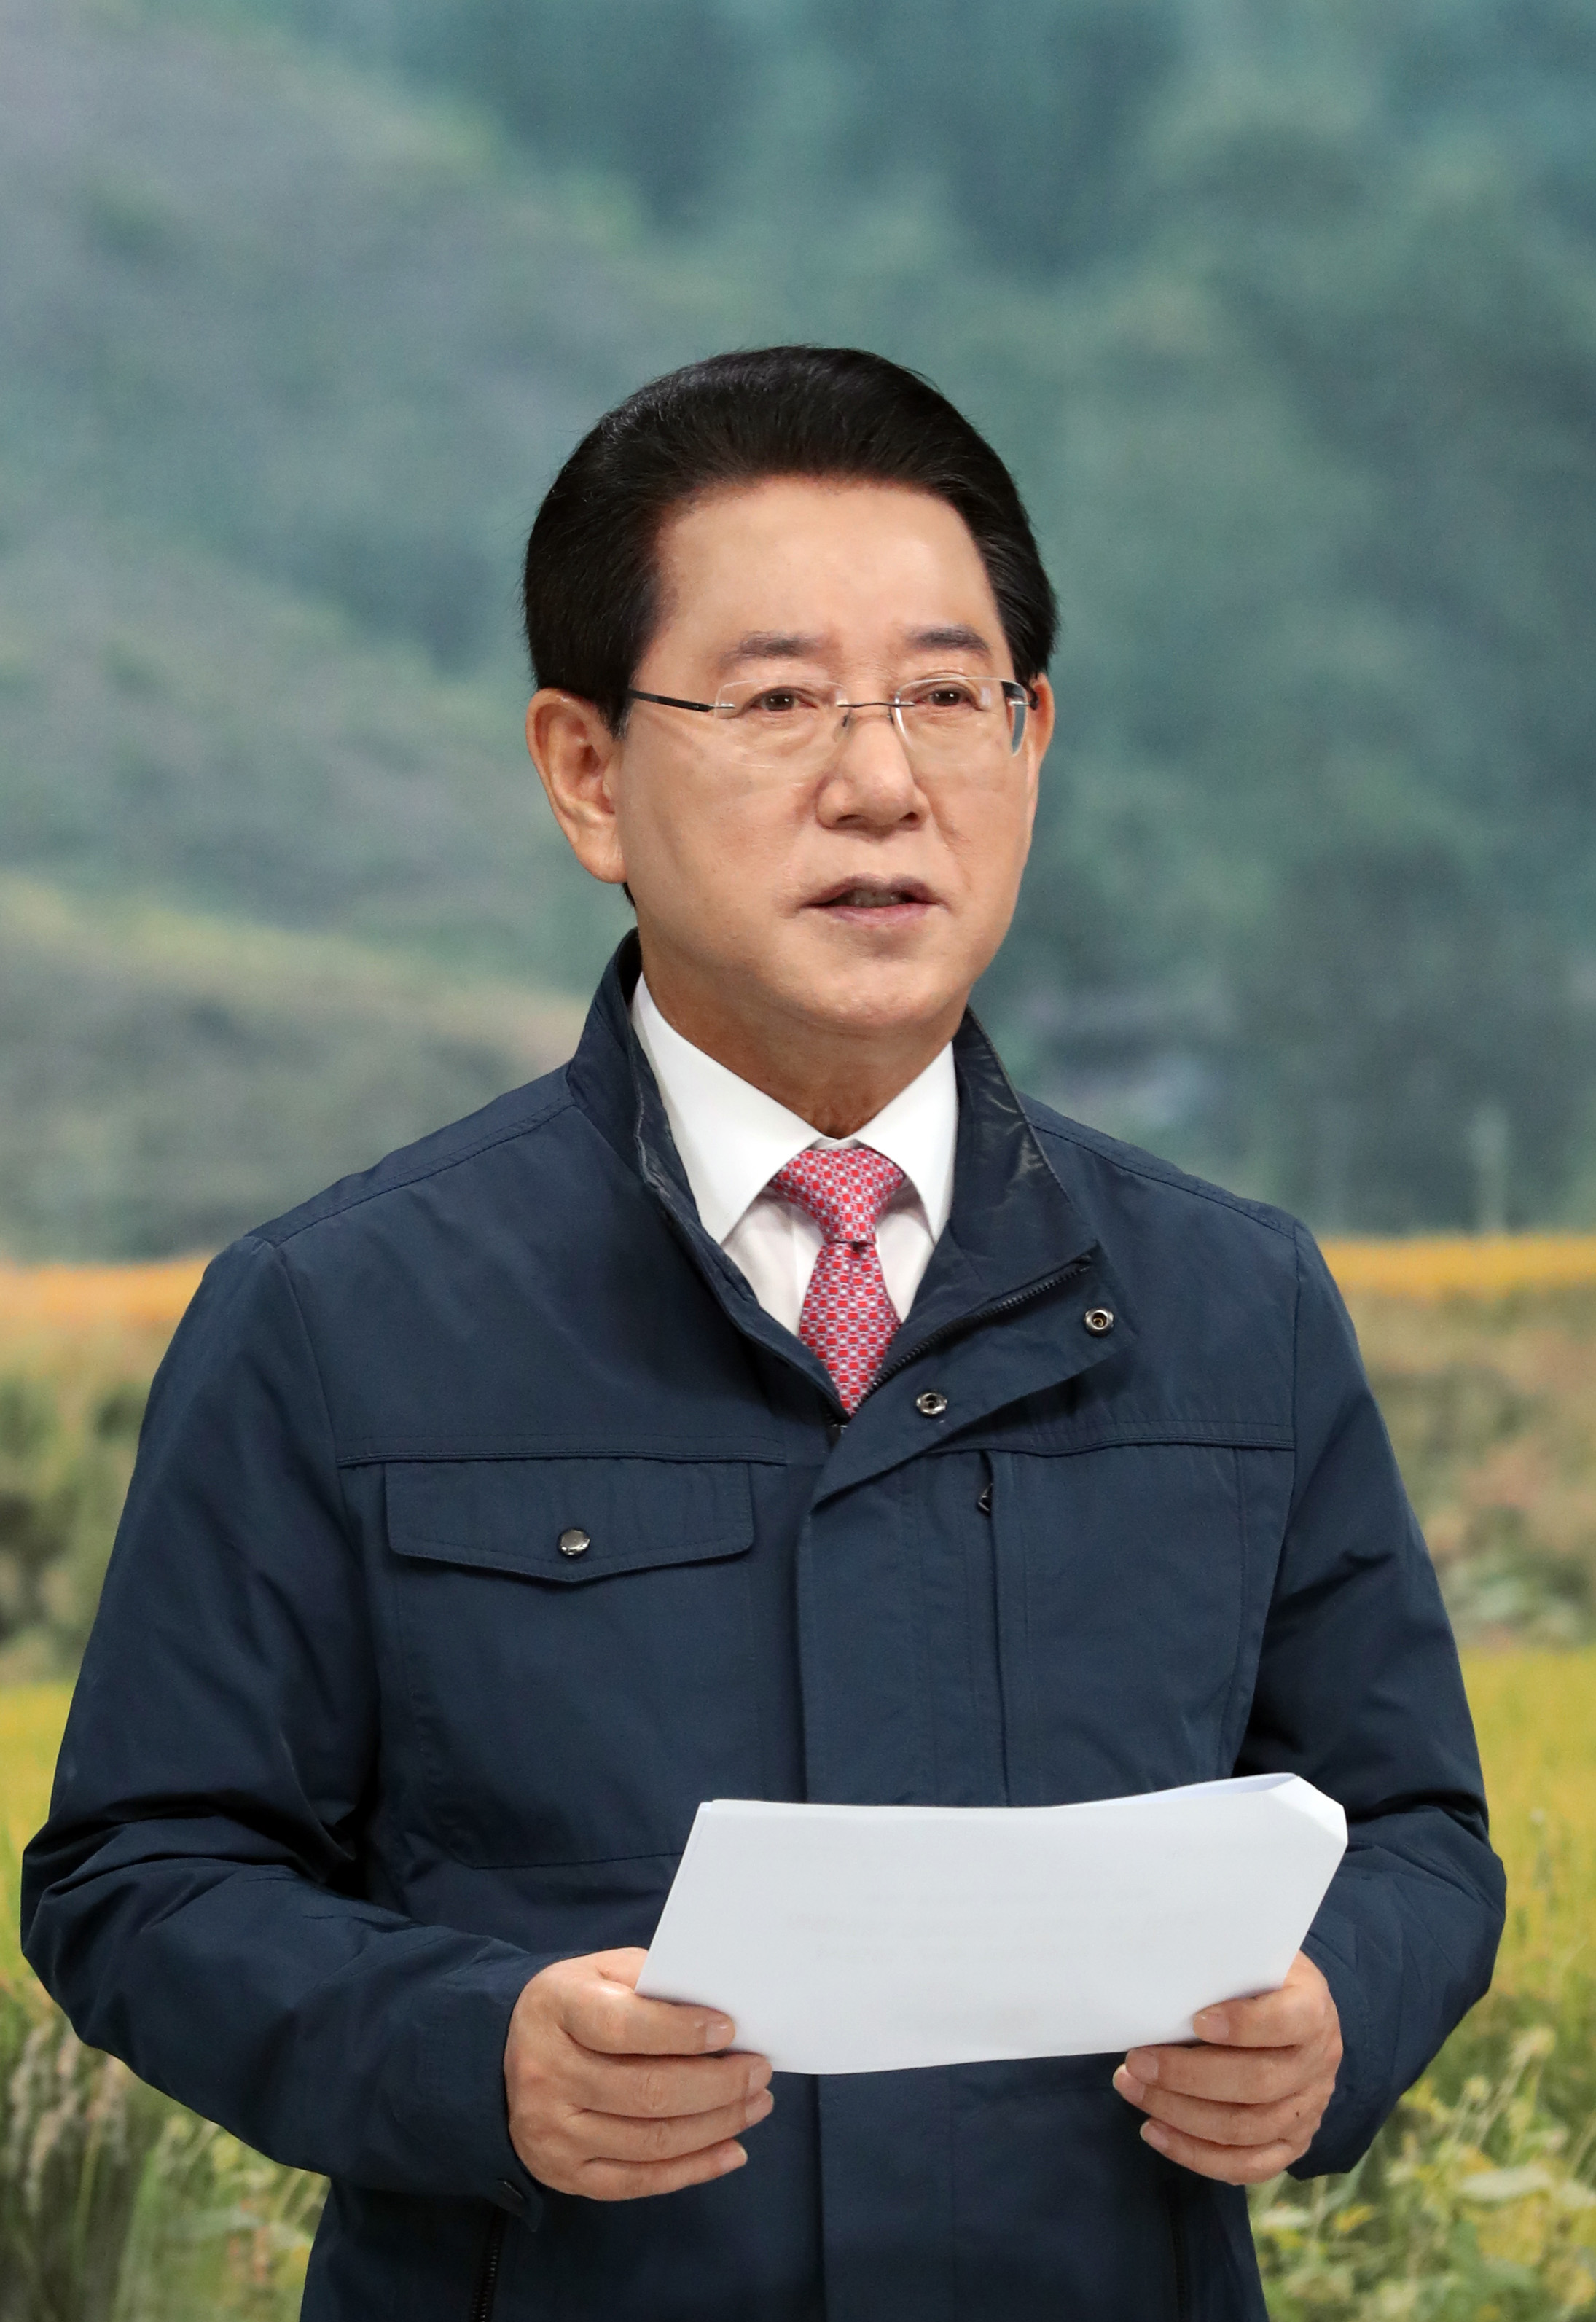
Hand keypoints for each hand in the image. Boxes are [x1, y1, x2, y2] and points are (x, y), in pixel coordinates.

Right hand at [504, 1947, 773, 2199]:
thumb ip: (654, 1980)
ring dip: (717, 2125)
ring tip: (757, 2104)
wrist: (504, 2055)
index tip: (730, 2030)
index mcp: (556, 2009)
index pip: (622, 2026)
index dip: (681, 2031)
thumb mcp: (602, 1970)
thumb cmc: (576, 2004)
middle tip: (760, 2071)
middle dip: (717, 2085)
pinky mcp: (566, 2174)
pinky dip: (694, 2169)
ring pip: (650, 2141)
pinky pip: (639, 2182)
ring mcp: (554, 2133)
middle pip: (646, 2092)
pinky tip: (733, 2150)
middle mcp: (548, 2075)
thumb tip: (720, 2007)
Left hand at [1112, 1950, 1341, 2183]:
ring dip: (1180, 2114)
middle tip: (1135, 2062)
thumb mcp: (1251, 1957)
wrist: (1297, 2012)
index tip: (1195, 2021)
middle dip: (1186, 2076)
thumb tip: (1161, 1980)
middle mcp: (1318, 2064)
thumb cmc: (1258, 1979)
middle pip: (1256, 2084)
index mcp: (1313, 2009)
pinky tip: (1155, 2132)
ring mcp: (1309, 2110)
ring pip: (1245, 2129)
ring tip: (1133, 2090)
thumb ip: (1221, 1968)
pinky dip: (1195, 2155)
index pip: (1286, 2022)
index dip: (1243, 2025)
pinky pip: (1247, 2166)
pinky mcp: (1293, 2144)